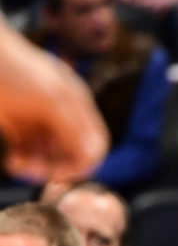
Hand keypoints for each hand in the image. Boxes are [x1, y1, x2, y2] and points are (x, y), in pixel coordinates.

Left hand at [0, 22, 108, 181]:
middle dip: (56, 168)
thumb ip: (71, 127)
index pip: (95, 144)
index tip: (60, 175)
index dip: (84, 164)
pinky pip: (27, 151)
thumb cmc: (14, 71)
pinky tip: (12, 160)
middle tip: (32, 172)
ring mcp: (39, 119)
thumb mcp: (49, 100)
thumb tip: (94, 156)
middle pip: (72, 153)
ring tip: (18, 165)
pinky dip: (22, 162)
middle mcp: (62, 114)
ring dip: (37, 167)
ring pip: (48, 155)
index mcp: (77, 105)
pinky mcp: (16, 123)